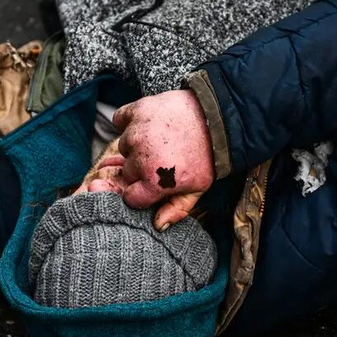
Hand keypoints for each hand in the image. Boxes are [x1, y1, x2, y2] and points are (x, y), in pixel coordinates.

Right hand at [112, 89, 214, 229]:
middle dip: (141, 169)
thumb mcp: (198, 188)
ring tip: (159, 140)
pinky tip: (147, 124)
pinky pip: (119, 120)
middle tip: (162, 159)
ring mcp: (136, 134)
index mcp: (155, 183)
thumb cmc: (207, 155)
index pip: (130, 197)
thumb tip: (158, 226)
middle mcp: (140, 159)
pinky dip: (128, 121)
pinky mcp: (136, 111)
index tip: (154, 183)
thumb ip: (177, 209)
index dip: (142, 192)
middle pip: (128, 172)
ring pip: (123, 146)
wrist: (217, 118)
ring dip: (136, 145)